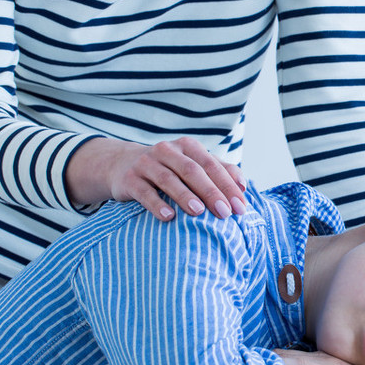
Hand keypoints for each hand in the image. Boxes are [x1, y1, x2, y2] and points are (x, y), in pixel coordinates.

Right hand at [66, 136, 247, 221]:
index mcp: (188, 147)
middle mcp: (168, 151)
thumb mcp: (192, 165)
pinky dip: (156, 204)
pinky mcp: (129, 179)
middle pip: (193, 171)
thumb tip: (244, 187)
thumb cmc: (169, 169)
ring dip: (185, 196)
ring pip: (168, 179)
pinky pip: (144, 192)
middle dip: (211, 192)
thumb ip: (219, 172)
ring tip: (199, 212)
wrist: (121, 165)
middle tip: (225, 213)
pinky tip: (168, 217)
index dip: (228, 185)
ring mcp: (146, 163)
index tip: (241, 207)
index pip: (212, 165)